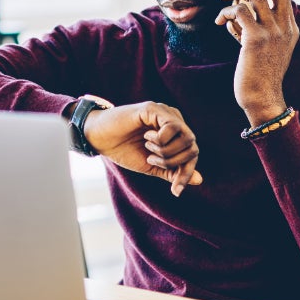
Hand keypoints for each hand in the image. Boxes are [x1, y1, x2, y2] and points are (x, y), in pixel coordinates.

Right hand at [83, 101, 202, 196]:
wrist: (99, 138)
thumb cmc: (124, 150)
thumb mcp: (152, 166)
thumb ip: (174, 171)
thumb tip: (199, 180)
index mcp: (175, 134)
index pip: (193, 154)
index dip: (186, 174)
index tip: (175, 191)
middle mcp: (174, 120)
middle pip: (193, 147)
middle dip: (173, 163)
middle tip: (152, 161)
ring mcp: (166, 113)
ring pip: (187, 137)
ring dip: (166, 152)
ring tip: (148, 149)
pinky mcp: (154, 108)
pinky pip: (172, 127)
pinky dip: (160, 140)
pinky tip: (146, 137)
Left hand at [216, 0, 298, 124]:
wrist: (262, 97)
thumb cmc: (260, 75)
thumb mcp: (267, 49)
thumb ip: (256, 29)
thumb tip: (236, 13)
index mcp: (291, 28)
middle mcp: (285, 27)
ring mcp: (272, 32)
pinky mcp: (255, 39)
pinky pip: (239, 12)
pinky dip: (226, 11)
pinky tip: (220, 20)